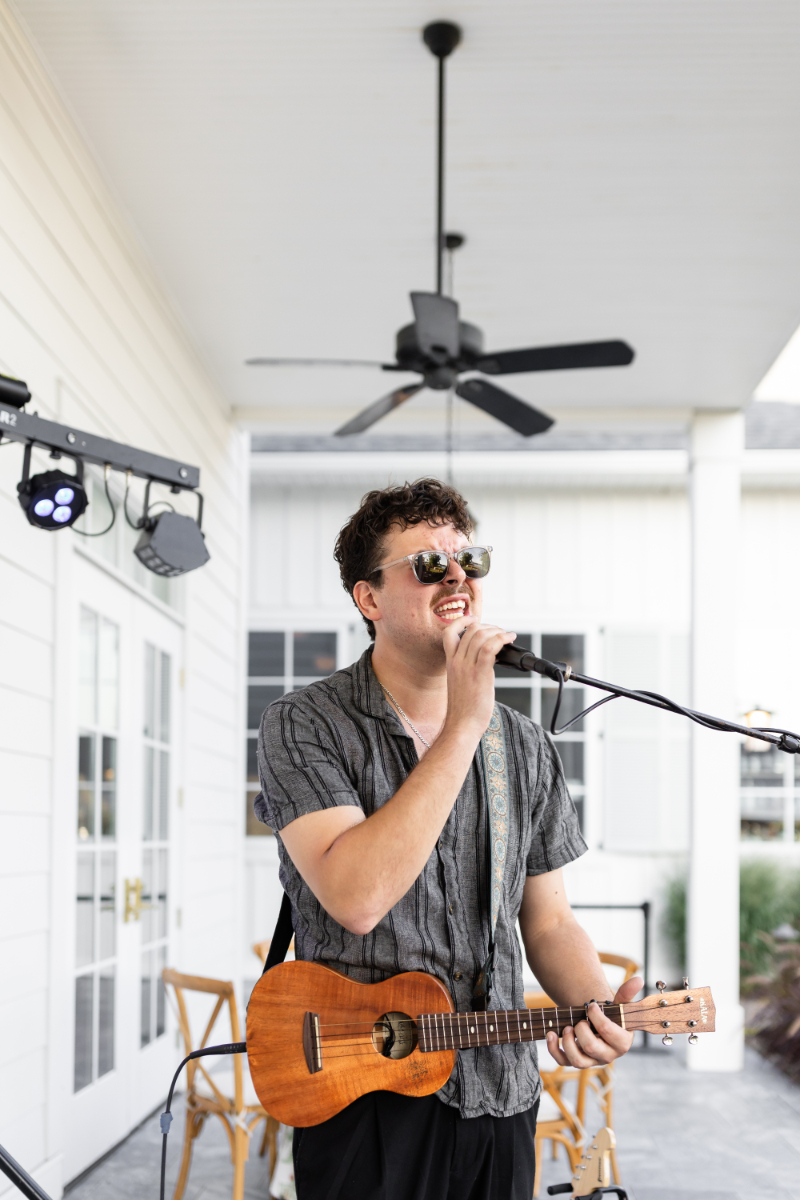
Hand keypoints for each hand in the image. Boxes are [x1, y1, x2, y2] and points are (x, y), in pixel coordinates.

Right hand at [441, 618, 515, 738]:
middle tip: (499, 632)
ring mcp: (466, 667)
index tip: (474, 620)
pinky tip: (510, 639)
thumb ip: (467, 670)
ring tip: (507, 636)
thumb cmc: (464, 710)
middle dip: (488, 626)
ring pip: (481, 636)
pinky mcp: (479, 674)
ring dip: (497, 631)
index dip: (462, 621)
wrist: (462, 725)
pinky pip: (489, 647)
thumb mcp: (460, 684)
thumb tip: (485, 661)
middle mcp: (456, 662)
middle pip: (470, 630)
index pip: (449, 633)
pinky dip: (501, 638)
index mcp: (450, 663)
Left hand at [545, 976, 641, 1068]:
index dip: (596, 1016)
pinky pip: (563, 1062)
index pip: (608, 1032)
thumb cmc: (611, 1016)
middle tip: (580, 1020)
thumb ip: (627, 993)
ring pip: (578, 1061)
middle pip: (591, 1048)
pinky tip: (551, 1034)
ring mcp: (592, 1061)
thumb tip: (638, 980)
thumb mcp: (620, 1004)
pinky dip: (553, 1049)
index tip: (590, 1006)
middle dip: (582, 1030)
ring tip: (567, 1028)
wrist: (600, 1025)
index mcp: (622, 1042)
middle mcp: (608, 1055)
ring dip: (568, 1042)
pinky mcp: (577, 1061)